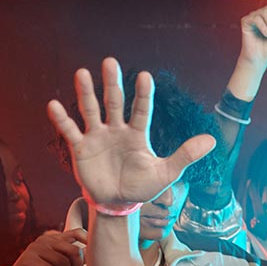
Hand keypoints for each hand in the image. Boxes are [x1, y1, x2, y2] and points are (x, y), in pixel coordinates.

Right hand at [4, 229, 87, 265]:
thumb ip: (75, 259)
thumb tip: (94, 254)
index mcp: (55, 238)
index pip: (77, 232)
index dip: (88, 240)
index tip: (96, 254)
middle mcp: (46, 240)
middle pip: (73, 250)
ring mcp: (35, 248)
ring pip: (62, 261)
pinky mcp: (27, 259)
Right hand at [47, 58, 215, 207]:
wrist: (118, 203)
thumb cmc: (143, 186)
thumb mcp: (167, 172)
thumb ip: (186, 155)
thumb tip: (213, 140)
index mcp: (138, 133)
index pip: (142, 109)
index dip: (143, 94)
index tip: (145, 76)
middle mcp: (116, 129)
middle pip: (114, 102)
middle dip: (112, 83)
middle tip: (110, 62)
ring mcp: (97, 136)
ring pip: (91, 110)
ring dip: (86, 93)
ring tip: (81, 73)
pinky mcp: (80, 147)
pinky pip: (70, 131)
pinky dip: (62, 119)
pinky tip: (54, 105)